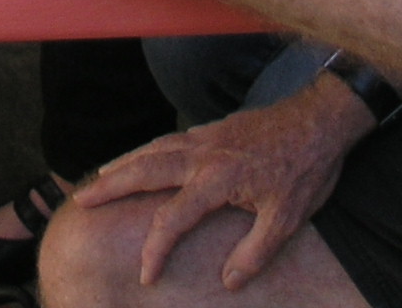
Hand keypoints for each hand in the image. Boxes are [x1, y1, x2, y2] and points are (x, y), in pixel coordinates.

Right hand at [65, 82, 372, 289]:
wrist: (321, 120)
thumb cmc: (305, 169)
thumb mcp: (287, 219)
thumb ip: (254, 253)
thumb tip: (228, 282)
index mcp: (218, 179)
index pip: (173, 218)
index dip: (156, 249)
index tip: (146, 274)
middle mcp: (203, 154)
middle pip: (145, 169)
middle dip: (111, 185)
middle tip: (81, 199)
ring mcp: (207, 137)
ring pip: (154, 148)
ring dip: (123, 163)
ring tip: (99, 178)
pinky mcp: (215, 128)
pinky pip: (170, 139)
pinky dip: (147, 149)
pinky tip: (142, 156)